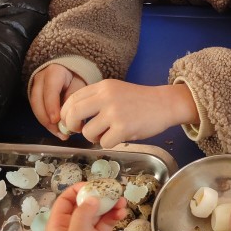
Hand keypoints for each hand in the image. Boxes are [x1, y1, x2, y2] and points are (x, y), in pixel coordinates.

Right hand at [29, 63, 86, 138]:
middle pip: (38, 101)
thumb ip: (73, 95)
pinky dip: (46, 121)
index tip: (56, 120)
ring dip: (46, 123)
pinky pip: (37, 110)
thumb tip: (68, 114)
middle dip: (47, 119)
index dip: (51, 106)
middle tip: (59, 132)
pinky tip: (55, 130)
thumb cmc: (75, 77)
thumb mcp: (79, 82)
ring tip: (59, 134)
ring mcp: (34, 87)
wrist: (67, 70)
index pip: (49, 90)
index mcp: (53, 72)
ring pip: (35, 107)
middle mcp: (40, 79)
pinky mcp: (34, 96)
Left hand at [42, 182, 126, 230]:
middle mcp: (71, 228)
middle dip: (99, 196)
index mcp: (58, 225)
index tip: (95, 185)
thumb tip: (92, 197)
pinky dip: (113, 218)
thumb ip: (83, 217)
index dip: (78, 190)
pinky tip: (122, 214)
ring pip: (98, 215)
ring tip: (122, 202)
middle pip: (85, 205)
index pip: (66, 200)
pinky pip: (105, 226)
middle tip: (114, 191)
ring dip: (109, 207)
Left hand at [60, 80, 197, 148]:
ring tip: (106, 133)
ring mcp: (115, 113)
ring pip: (87, 132)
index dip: (66, 113)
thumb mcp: (115, 91)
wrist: (164, 104)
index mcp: (103, 87)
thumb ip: (95, 100)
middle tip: (79, 130)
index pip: (72, 99)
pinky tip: (119, 137)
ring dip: (94, 137)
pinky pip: (104, 143)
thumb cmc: (139, 100)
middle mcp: (106, 97)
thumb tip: (71, 118)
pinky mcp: (123, 128)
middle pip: (73, 114)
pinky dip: (109, 143)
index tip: (70, 122)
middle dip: (72, 126)